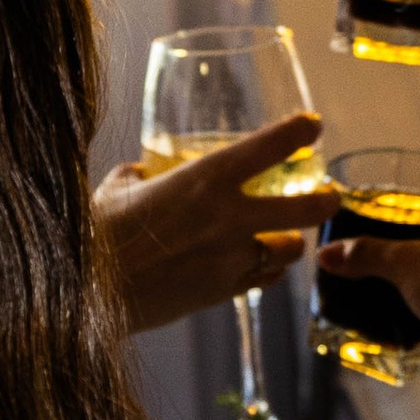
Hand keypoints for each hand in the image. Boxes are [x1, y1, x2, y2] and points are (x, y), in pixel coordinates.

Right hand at [95, 115, 330, 336]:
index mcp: (204, 180)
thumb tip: (140, 172)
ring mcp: (230, 260)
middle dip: (325, 202)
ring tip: (282, 238)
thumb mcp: (116, 190)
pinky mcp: (222, 293)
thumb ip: (138, 176)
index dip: (298, 133)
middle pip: (304, 210)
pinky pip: (261, 281)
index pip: (268, 147)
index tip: (312, 125)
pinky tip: (256, 267)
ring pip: (288, 252)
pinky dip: (264, 272)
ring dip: (289, 243)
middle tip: (331, 196)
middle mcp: (228, 219)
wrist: (88, 291)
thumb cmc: (96, 233)